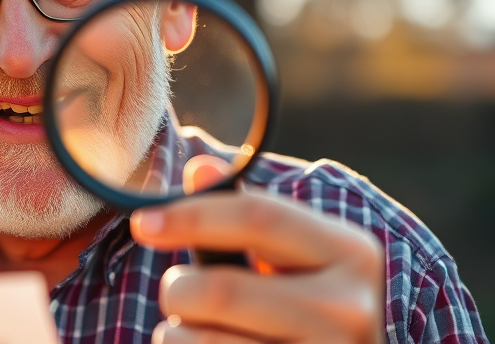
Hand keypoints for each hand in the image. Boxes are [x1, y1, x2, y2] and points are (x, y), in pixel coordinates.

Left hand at [130, 161, 385, 343]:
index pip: (258, 216)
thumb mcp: (286, 257)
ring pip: (205, 339)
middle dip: (178, 289)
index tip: (143, 223)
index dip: (192, 215)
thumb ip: (244, 216)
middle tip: (176, 294)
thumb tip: (200, 168)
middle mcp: (350, 308)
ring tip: (200, 330)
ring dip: (178, 332)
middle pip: (222, 289)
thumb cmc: (300, 306)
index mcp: (351, 252)